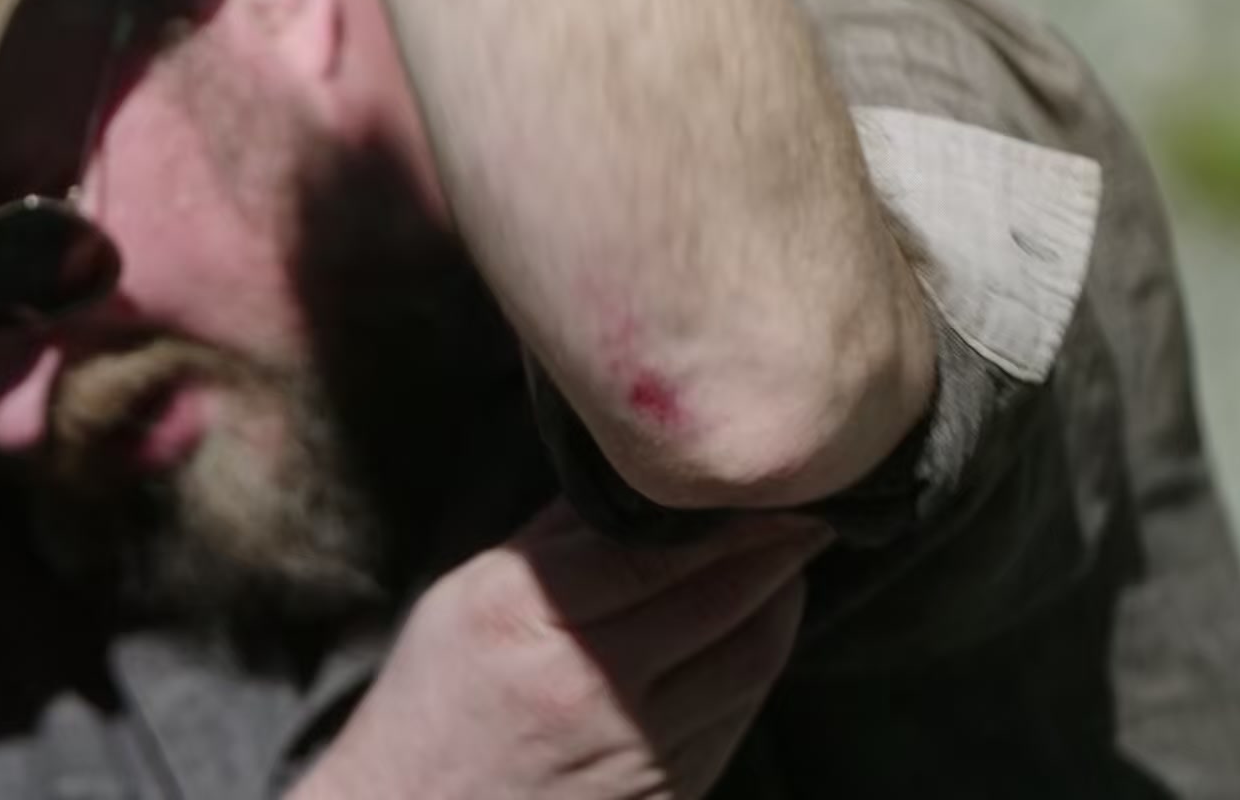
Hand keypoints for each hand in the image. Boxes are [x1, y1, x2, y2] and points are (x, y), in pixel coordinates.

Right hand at [293, 504, 828, 799]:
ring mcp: (633, 750)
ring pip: (745, 663)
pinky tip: (758, 632)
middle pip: (719, 602)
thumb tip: (623, 472)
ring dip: (782, 604)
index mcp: (526, 619)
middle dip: (776, 548)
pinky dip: (757, 665)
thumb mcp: (466, 596)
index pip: (654, 553)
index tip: (768, 480)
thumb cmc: (431, 702)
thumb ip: (550, 537)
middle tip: (808, 506)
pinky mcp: (663, 795)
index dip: (726, 516)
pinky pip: (735, 719)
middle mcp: (588, 685)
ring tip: (791, 561)